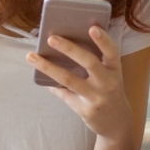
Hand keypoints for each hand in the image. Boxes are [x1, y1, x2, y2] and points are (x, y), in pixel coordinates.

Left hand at [27, 27, 132, 142]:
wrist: (116, 122)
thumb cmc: (109, 91)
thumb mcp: (109, 76)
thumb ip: (96, 61)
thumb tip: (64, 43)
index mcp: (115, 70)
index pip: (112, 52)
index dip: (103, 40)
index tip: (92, 27)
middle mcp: (108, 83)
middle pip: (89, 63)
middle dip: (70, 49)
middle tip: (51, 38)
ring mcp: (96, 98)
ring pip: (69, 79)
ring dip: (48, 67)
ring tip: (32, 56)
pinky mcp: (85, 110)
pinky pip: (63, 94)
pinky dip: (51, 85)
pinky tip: (39, 76)